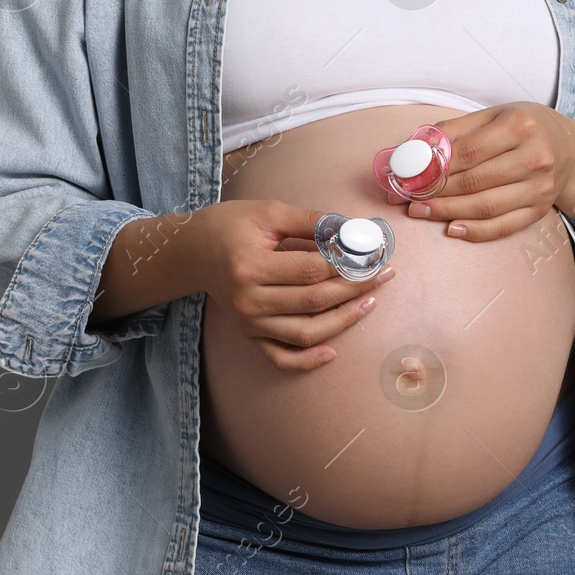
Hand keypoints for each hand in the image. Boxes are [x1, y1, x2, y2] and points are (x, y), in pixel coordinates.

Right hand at [193, 199, 393, 369]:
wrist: (192, 251)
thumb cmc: (231, 225)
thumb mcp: (269, 213)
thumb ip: (311, 221)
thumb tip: (354, 230)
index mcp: (250, 266)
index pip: (311, 270)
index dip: (348, 263)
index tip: (373, 255)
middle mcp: (248, 300)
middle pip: (314, 301)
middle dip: (355, 288)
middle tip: (382, 275)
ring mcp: (248, 323)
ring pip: (305, 333)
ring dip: (343, 321)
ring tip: (370, 303)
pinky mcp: (249, 335)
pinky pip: (280, 358)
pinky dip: (307, 361)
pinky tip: (332, 352)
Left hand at [387, 103, 574, 241]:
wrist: (569, 149)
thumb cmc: (524, 128)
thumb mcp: (493, 116)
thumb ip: (454, 131)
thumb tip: (413, 150)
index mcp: (520, 126)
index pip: (467, 152)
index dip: (433, 167)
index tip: (407, 175)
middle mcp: (534, 157)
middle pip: (474, 181)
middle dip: (434, 192)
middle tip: (405, 197)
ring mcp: (540, 188)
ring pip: (485, 206)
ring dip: (447, 212)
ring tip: (419, 211)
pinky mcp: (540, 210)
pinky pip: (504, 226)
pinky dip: (476, 231)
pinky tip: (452, 229)